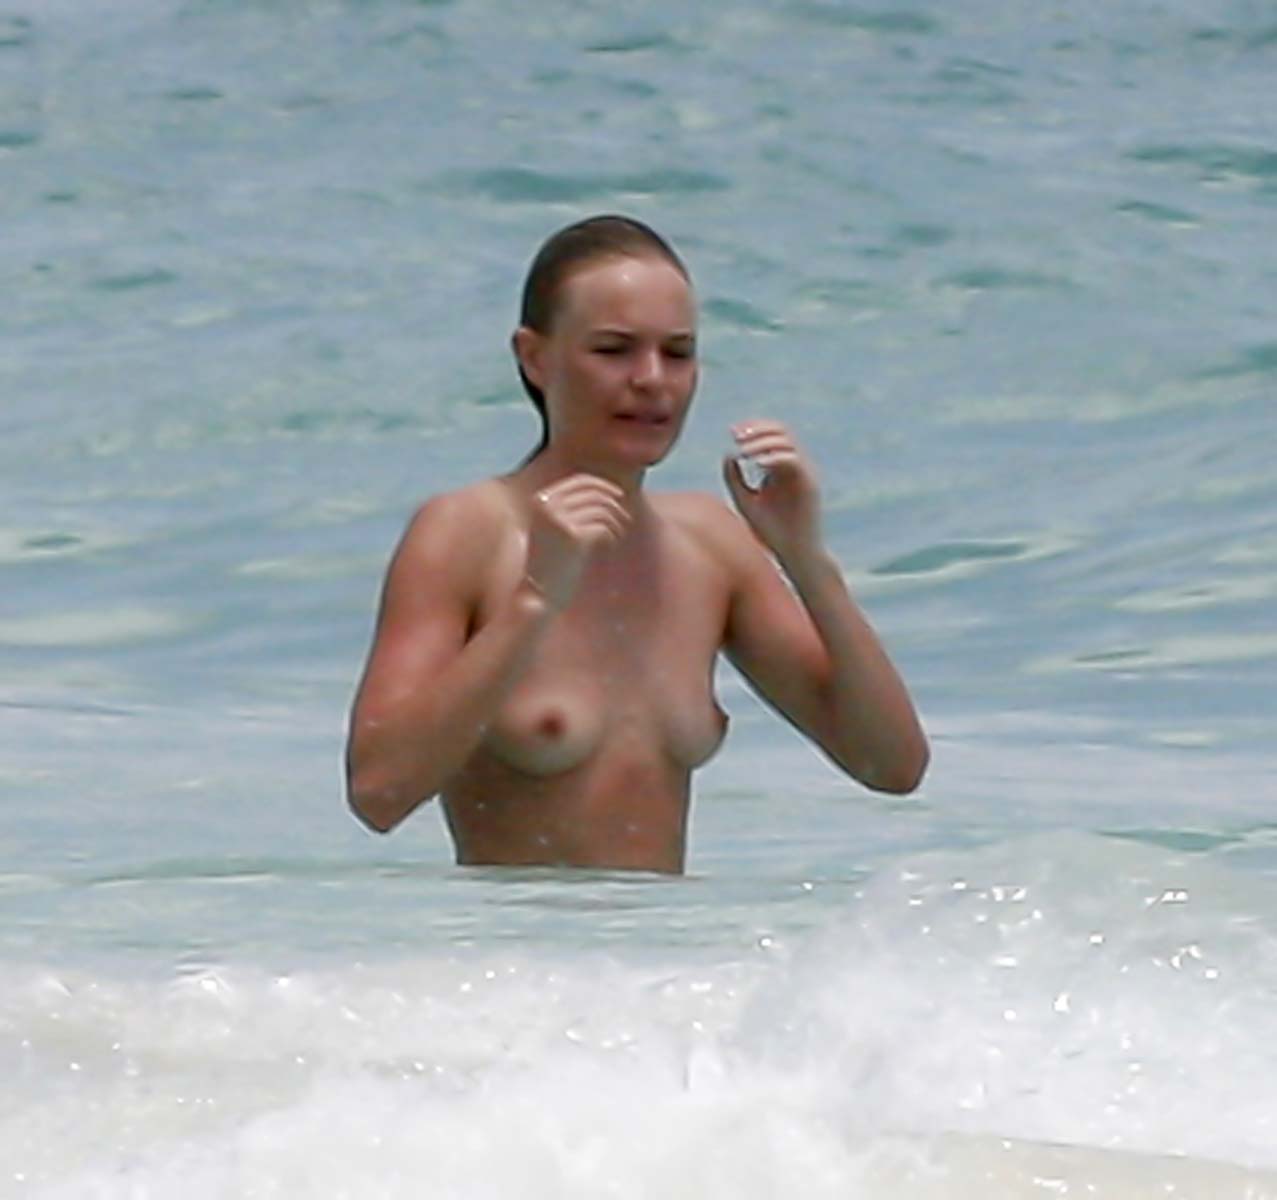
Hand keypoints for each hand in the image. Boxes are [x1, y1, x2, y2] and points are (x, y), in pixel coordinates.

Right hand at [525, 474, 629, 609]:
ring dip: (616, 520)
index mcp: (541, 499)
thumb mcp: (554, 527)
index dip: (604, 486)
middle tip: (626, 517)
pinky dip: (612, 533)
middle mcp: (548, 505)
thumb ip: (572, 507)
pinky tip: (611, 543)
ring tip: (619, 533)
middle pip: (594, 492)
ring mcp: (559, 519)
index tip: (618, 496)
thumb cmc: (550, 562)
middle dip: (614, 502)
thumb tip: (605, 490)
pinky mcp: (572, 536)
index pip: (580, 480)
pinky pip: (603, 526)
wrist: (538, 593)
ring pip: (602, 508)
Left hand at [723, 420, 821, 561]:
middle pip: (781, 432)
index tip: (733, 432)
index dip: (753, 428)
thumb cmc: (770, 531)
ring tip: (744, 452)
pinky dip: (775, 458)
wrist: (793, 553)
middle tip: (737, 436)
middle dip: (758, 430)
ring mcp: (805, 473)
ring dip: (763, 443)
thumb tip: (729, 454)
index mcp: (781, 468)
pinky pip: (794, 461)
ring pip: (787, 443)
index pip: (771, 435)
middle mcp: (796, 466)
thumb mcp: (745, 501)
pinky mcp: (810, 484)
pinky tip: (757, 465)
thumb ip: (734, 479)